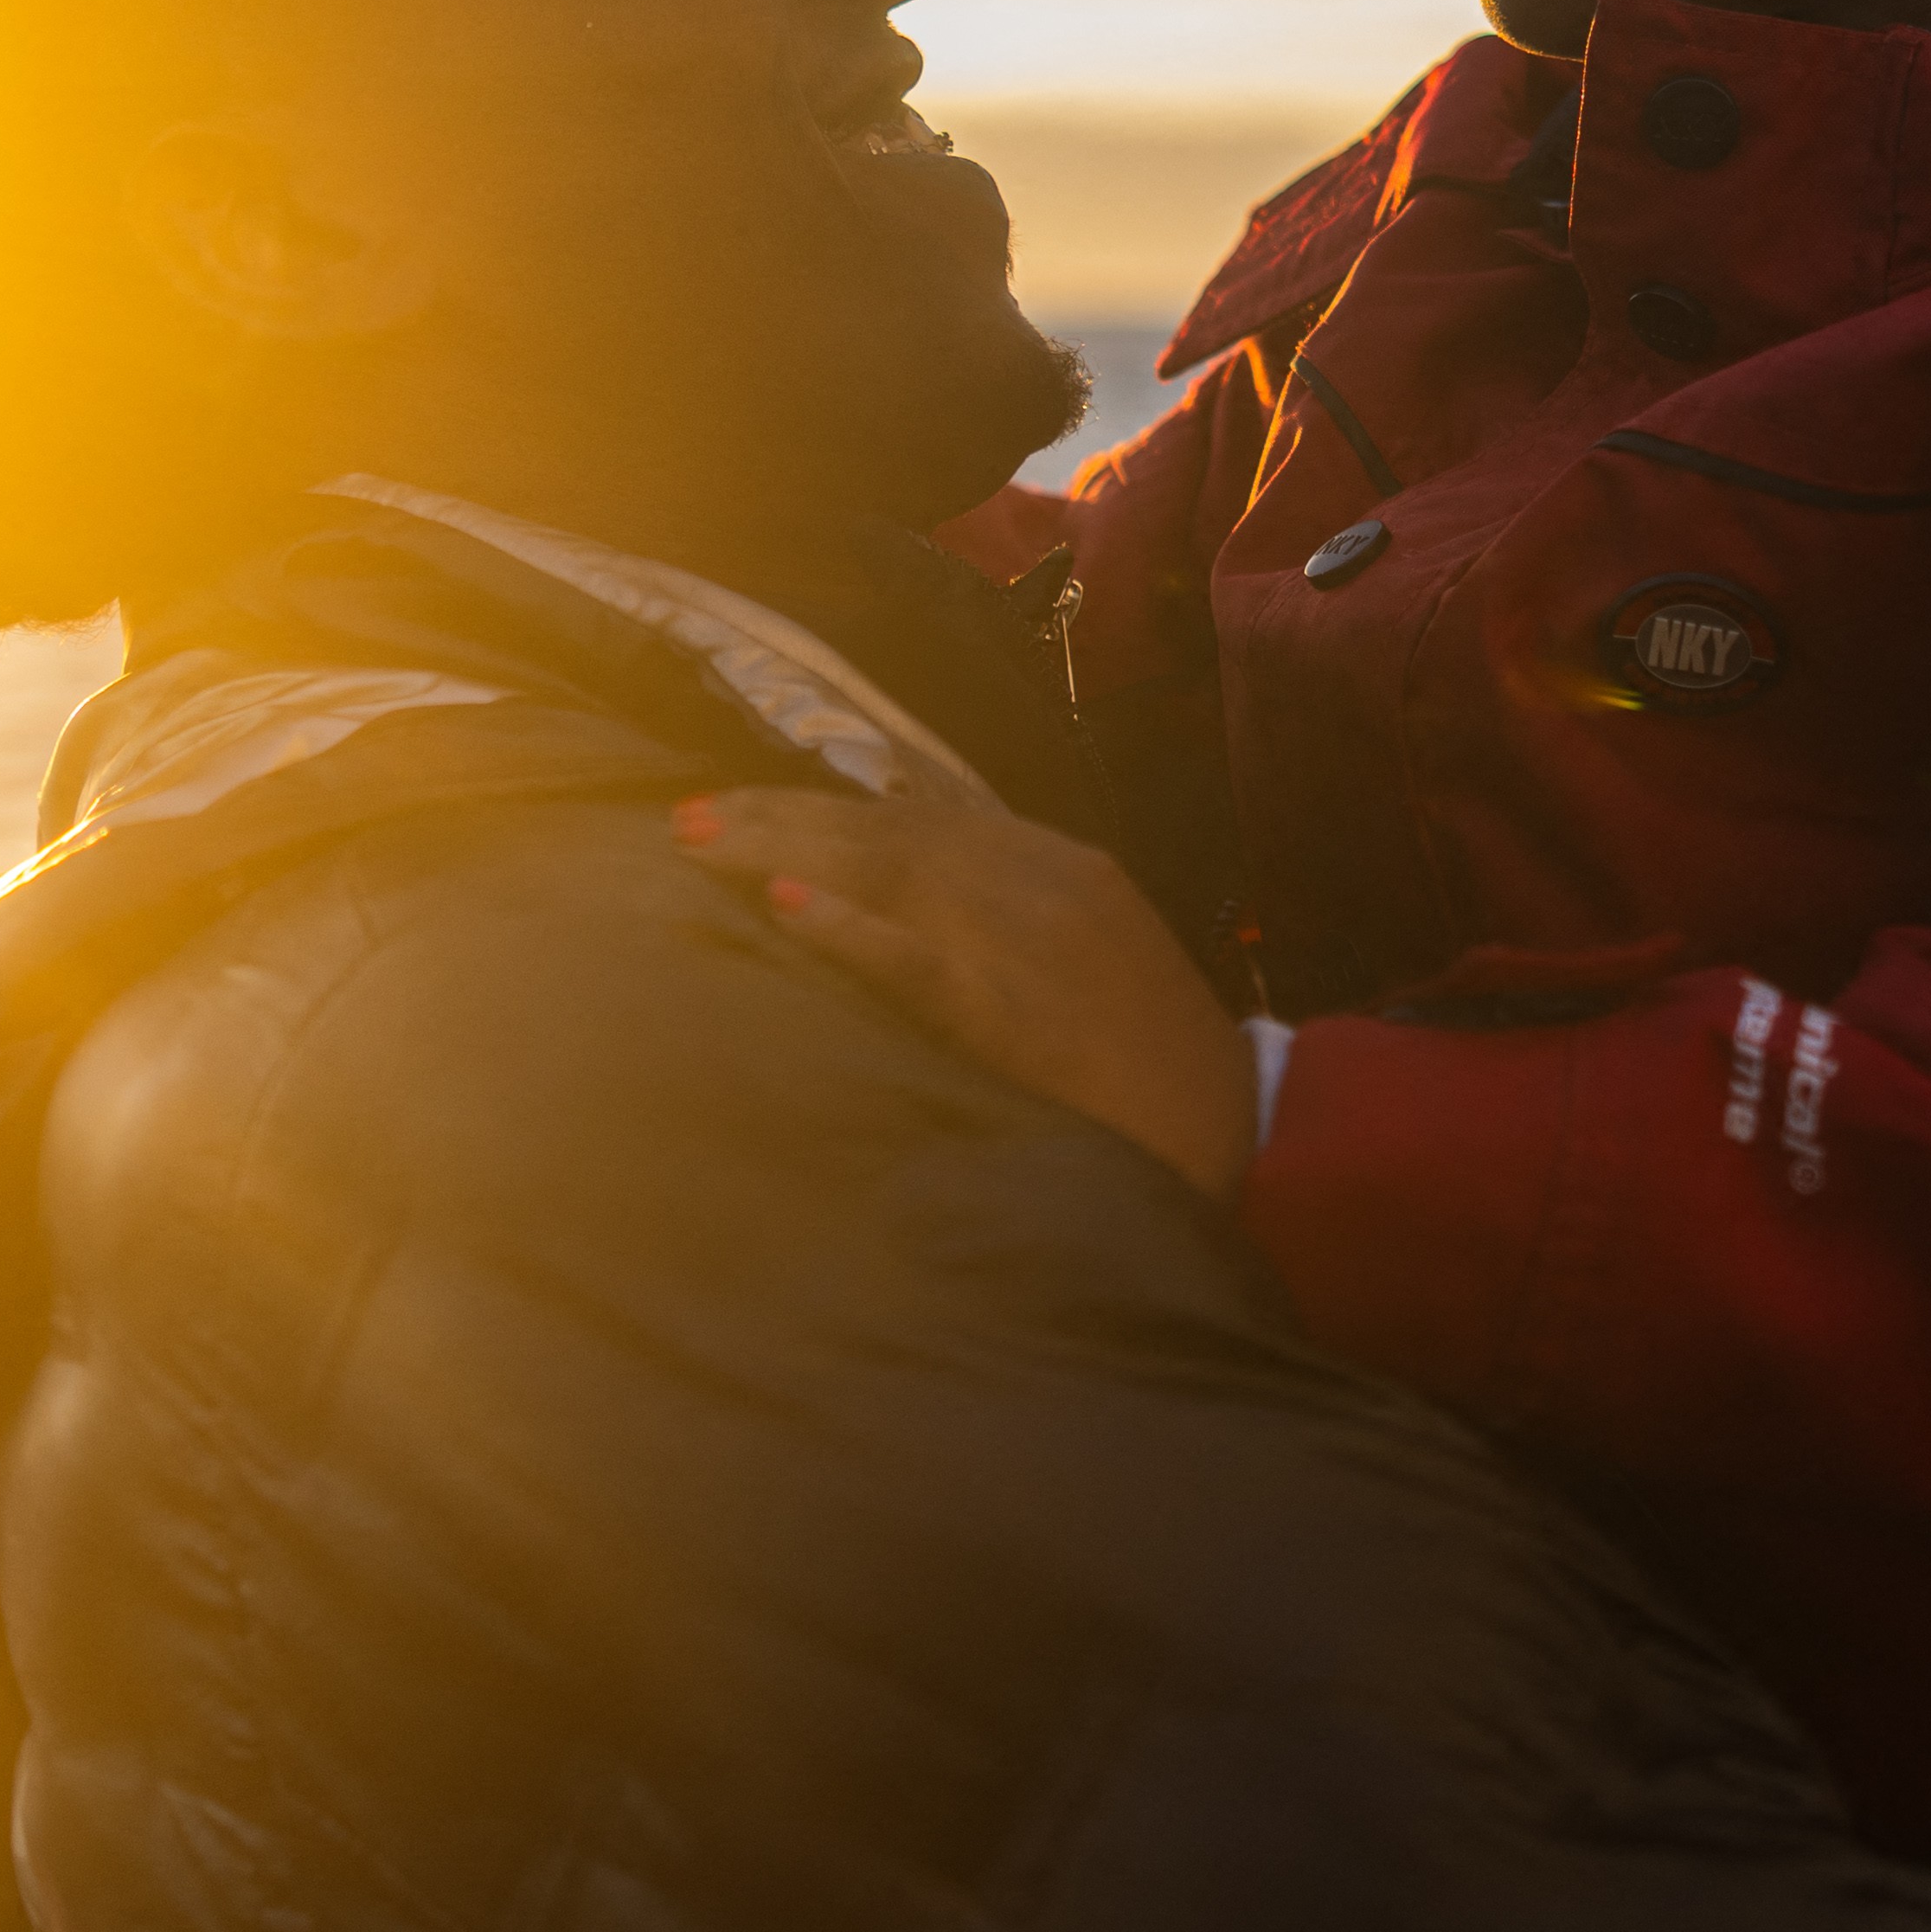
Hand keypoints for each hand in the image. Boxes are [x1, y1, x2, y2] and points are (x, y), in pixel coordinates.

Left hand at [679, 788, 1253, 1200]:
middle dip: (781, 816)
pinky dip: (851, 930)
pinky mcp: (1018, 1013)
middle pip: (887, 827)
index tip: (744, 804)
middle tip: (688, 821)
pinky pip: (920, 962)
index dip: (827, 802)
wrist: (1242, 1129)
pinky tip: (789, 908)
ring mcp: (1026, 941)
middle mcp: (1036, 882)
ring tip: (704, 845)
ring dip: (786, 850)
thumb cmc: (1151, 1061)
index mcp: (1056, 867)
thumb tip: (912, 898)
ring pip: (887, 871)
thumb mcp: (1089, 956)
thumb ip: (1013, 917)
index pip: (922, 810)